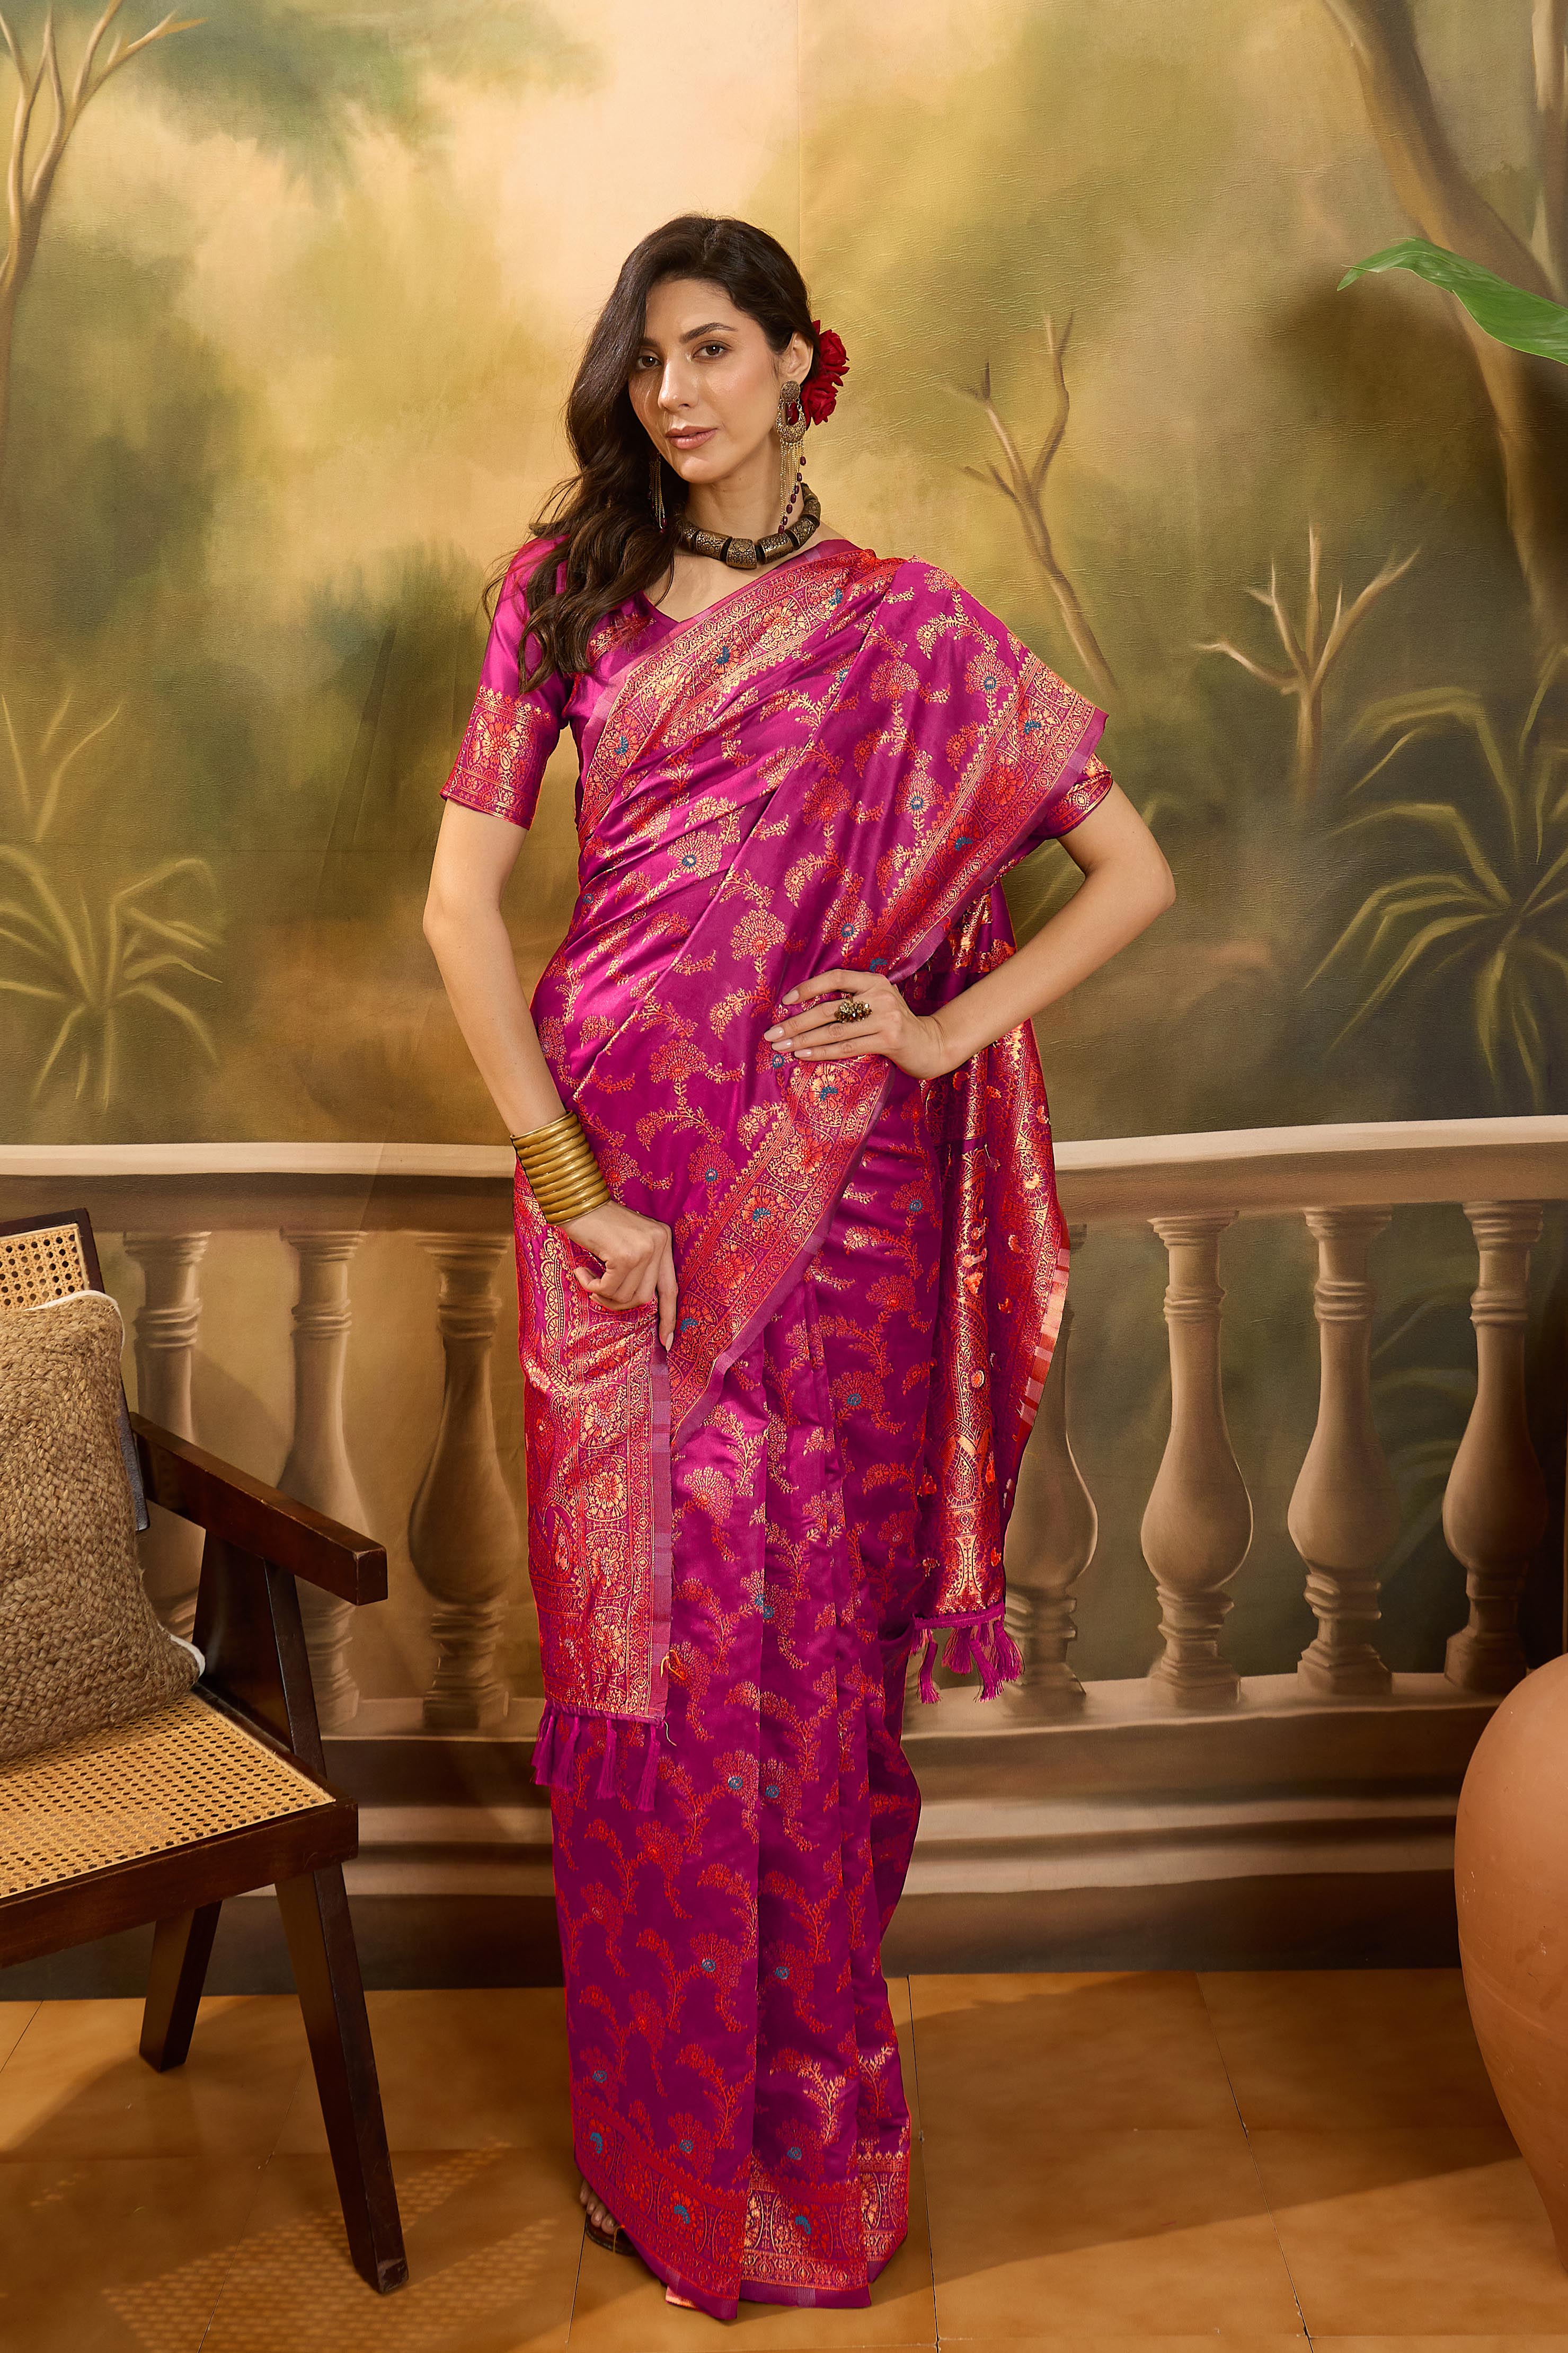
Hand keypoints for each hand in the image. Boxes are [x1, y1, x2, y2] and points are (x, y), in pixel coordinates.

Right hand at [560, 1200, 676, 1347]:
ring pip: (627, 1297)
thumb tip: (641, 1304)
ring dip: (603, 1295)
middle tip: (597, 1292)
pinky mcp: (625, 1255)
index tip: (666, 1342)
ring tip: (589, 1278)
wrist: (574, 1200)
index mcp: (663, 1240)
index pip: (671, 1288)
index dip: (668, 1317)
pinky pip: (609, 1289)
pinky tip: (582, 1271)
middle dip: (619, 1302)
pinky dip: (591, 1286)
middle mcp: (659, 1243)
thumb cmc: (596, 1225)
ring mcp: (644, 1249)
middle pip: (645, 1298)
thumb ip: (639, 1269)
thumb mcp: (626, 1244)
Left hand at [762, 968, 952, 1081]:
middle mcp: (881, 995)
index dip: (809, 988)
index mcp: (874, 981)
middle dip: (795, 1023)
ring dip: (803, 1041)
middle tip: (771, 1034)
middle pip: (829, 1009)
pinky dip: (821, 1052)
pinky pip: (847, 1047)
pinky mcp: (889, 1040)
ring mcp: (886, 1017)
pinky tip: (803, 1055)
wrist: (929, 1044)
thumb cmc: (894, 1025)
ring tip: (781, 1047)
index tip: (785, 1001)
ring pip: (834, 1031)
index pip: (836, 978)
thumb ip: (850, 1000)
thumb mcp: (876, 1004)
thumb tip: (803, 1008)